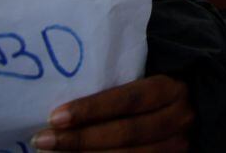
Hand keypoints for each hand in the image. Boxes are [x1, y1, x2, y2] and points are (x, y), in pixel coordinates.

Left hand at [31, 75, 192, 151]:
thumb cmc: (152, 92)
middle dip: (81, 139)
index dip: (92, 109)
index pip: (130, 99)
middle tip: (43, 139)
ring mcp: (178, 145)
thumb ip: (119, 86)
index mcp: (173, 90)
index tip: (56, 116)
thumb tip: (66, 97)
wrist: (182, 113)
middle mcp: (180, 119)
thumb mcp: (146, 79)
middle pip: (127, 132)